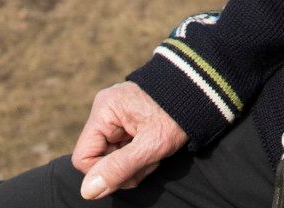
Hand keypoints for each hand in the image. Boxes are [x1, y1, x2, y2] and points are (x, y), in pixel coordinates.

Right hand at [71, 81, 188, 199]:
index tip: (132, 171)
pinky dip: (138, 153)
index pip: (83, 157)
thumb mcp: (150, 146)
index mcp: (104, 110)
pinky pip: (122, 148)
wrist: (200, 92)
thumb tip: (87, 191)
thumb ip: (118, 168)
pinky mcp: (126, 120)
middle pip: (99, 157)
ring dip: (134, 162)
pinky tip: (154, 146)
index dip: (104, 172)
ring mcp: (115, 115)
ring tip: (156, 150)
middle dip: (125, 167)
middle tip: (150, 158)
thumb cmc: (176, 116)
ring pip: (112, 156)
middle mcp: (105, 110)